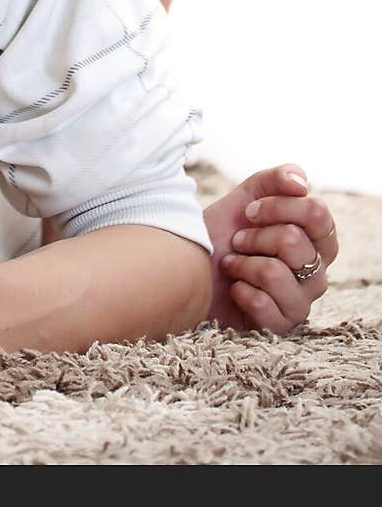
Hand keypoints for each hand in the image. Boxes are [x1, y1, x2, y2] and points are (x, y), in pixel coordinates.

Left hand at [204, 163, 336, 331]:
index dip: (278, 207)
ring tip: (232, 264)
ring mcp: (301, 302)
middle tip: (237, 241)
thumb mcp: (245, 197)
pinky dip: (239, 290)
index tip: (249, 211)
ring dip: (242, 264)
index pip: (318, 214)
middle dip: (254, 237)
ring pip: (275, 272)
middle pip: (295, 242)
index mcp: (316, 240)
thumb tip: (301, 182)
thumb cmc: (221, 234)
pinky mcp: (281, 326)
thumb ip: (275, 180)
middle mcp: (316, 272)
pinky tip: (235, 289)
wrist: (189, 268)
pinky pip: (263, 303)